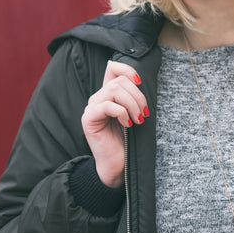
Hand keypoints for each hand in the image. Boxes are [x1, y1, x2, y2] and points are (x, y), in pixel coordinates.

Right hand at [82, 61, 148, 187]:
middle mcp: (98, 98)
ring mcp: (92, 108)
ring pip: (114, 90)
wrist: (119, 164)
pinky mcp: (89, 119)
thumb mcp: (135, 114)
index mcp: (109, 94)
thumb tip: (141, 82)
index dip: (127, 69)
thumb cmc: (128, 141)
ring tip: (138, 120)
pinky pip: (106, 106)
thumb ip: (134, 98)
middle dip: (137, 96)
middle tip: (144, 114)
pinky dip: (121, 113)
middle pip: (119, 81)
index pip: (112, 68)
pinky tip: (128, 124)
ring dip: (132, 104)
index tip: (140, 82)